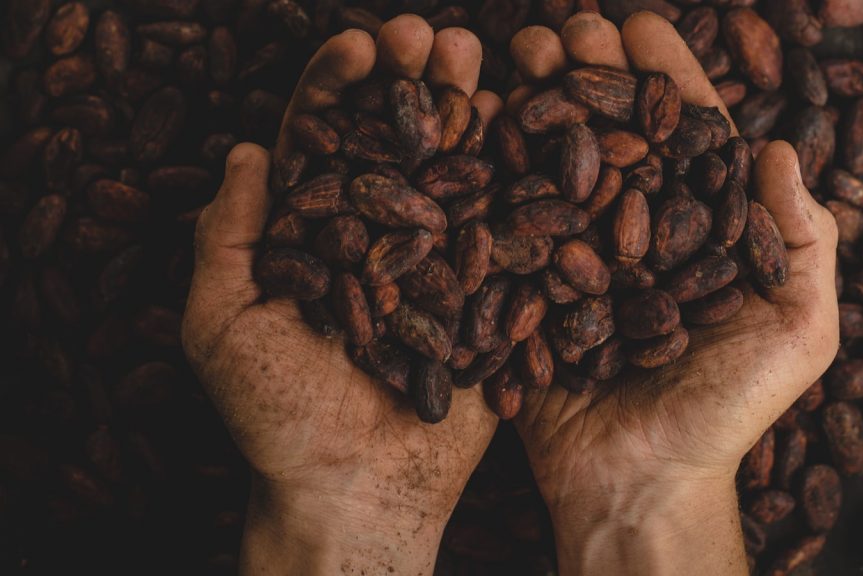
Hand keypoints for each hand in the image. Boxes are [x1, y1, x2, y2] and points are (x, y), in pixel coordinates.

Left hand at [182, 16, 501, 574]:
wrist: (358, 490)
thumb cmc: (278, 418)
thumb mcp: (223, 326)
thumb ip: (226, 238)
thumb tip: (247, 151)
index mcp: (313, 235)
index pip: (323, 141)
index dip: (339, 87)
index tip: (361, 45)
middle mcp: (378, 237)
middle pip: (396, 141)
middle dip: (413, 83)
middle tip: (434, 37)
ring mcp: (436, 262)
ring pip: (453, 172)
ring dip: (466, 112)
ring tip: (481, 61)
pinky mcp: (484, 295)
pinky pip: (503, 231)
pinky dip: (516, 180)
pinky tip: (528, 130)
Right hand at [508, 12, 839, 575]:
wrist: (638, 483)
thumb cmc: (726, 412)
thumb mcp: (798, 333)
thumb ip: (803, 241)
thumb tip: (781, 146)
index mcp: (700, 232)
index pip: (685, 137)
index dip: (666, 78)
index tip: (640, 29)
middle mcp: (636, 233)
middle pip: (613, 135)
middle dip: (589, 74)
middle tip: (564, 29)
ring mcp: (577, 258)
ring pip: (555, 163)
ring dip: (535, 103)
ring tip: (514, 54)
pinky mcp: (527, 288)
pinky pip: (507, 221)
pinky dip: (489, 168)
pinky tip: (473, 119)